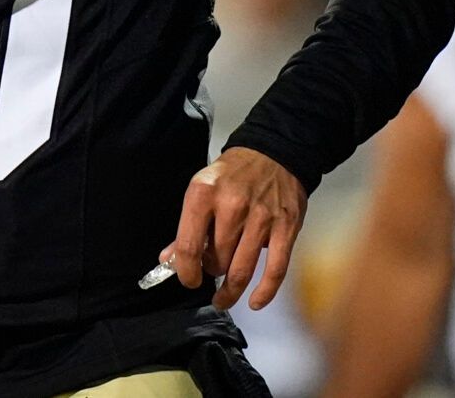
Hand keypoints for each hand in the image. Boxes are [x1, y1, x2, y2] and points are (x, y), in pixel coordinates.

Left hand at [159, 146, 307, 311]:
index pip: (188, 246)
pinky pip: (275, 270)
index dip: (186, 272)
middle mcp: (232, 206)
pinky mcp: (286, 228)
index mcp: (204, 194)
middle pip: (216, 260)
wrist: (274, 153)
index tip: (189, 280)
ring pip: (241, 270)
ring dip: (231, 290)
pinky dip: (265, 292)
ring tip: (224, 298)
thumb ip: (187, 227)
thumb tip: (169, 261)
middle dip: (212, 272)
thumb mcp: (202, 190)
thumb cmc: (233, 175)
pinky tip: (255, 302)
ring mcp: (261, 218)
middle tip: (212, 270)